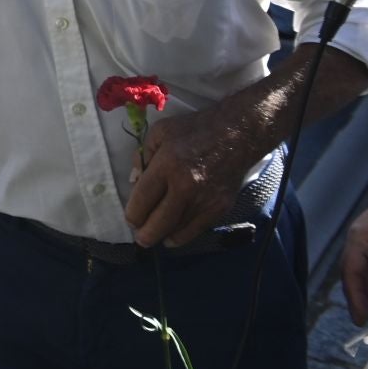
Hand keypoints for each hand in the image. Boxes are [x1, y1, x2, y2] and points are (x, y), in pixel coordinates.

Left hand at [124, 101, 264, 247]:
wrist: (236, 135)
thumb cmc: (194, 129)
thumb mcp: (159, 132)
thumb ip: (142, 157)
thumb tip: (134, 182)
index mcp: (167, 165)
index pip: (142, 200)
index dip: (133, 215)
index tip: (131, 218)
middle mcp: (185, 186)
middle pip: (158, 222)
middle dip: (144, 235)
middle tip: (139, 237)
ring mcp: (205, 200)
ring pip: (177, 230)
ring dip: (162, 236)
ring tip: (152, 237)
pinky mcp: (220, 207)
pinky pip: (197, 230)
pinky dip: (182, 237)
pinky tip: (172, 238)